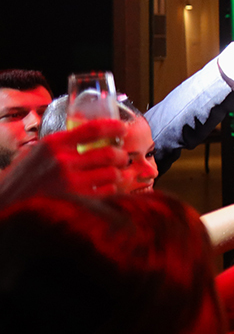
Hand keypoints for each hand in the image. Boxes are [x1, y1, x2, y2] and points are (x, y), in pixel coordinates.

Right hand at [0, 119, 127, 198]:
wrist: (5, 206)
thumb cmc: (20, 181)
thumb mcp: (34, 154)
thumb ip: (59, 146)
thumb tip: (87, 138)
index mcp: (53, 145)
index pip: (93, 129)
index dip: (114, 127)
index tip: (122, 128)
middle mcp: (62, 162)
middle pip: (109, 153)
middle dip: (120, 156)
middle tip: (121, 158)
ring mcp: (70, 184)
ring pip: (112, 174)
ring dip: (116, 174)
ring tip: (112, 175)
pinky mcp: (77, 203)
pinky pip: (107, 193)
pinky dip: (110, 190)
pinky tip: (104, 189)